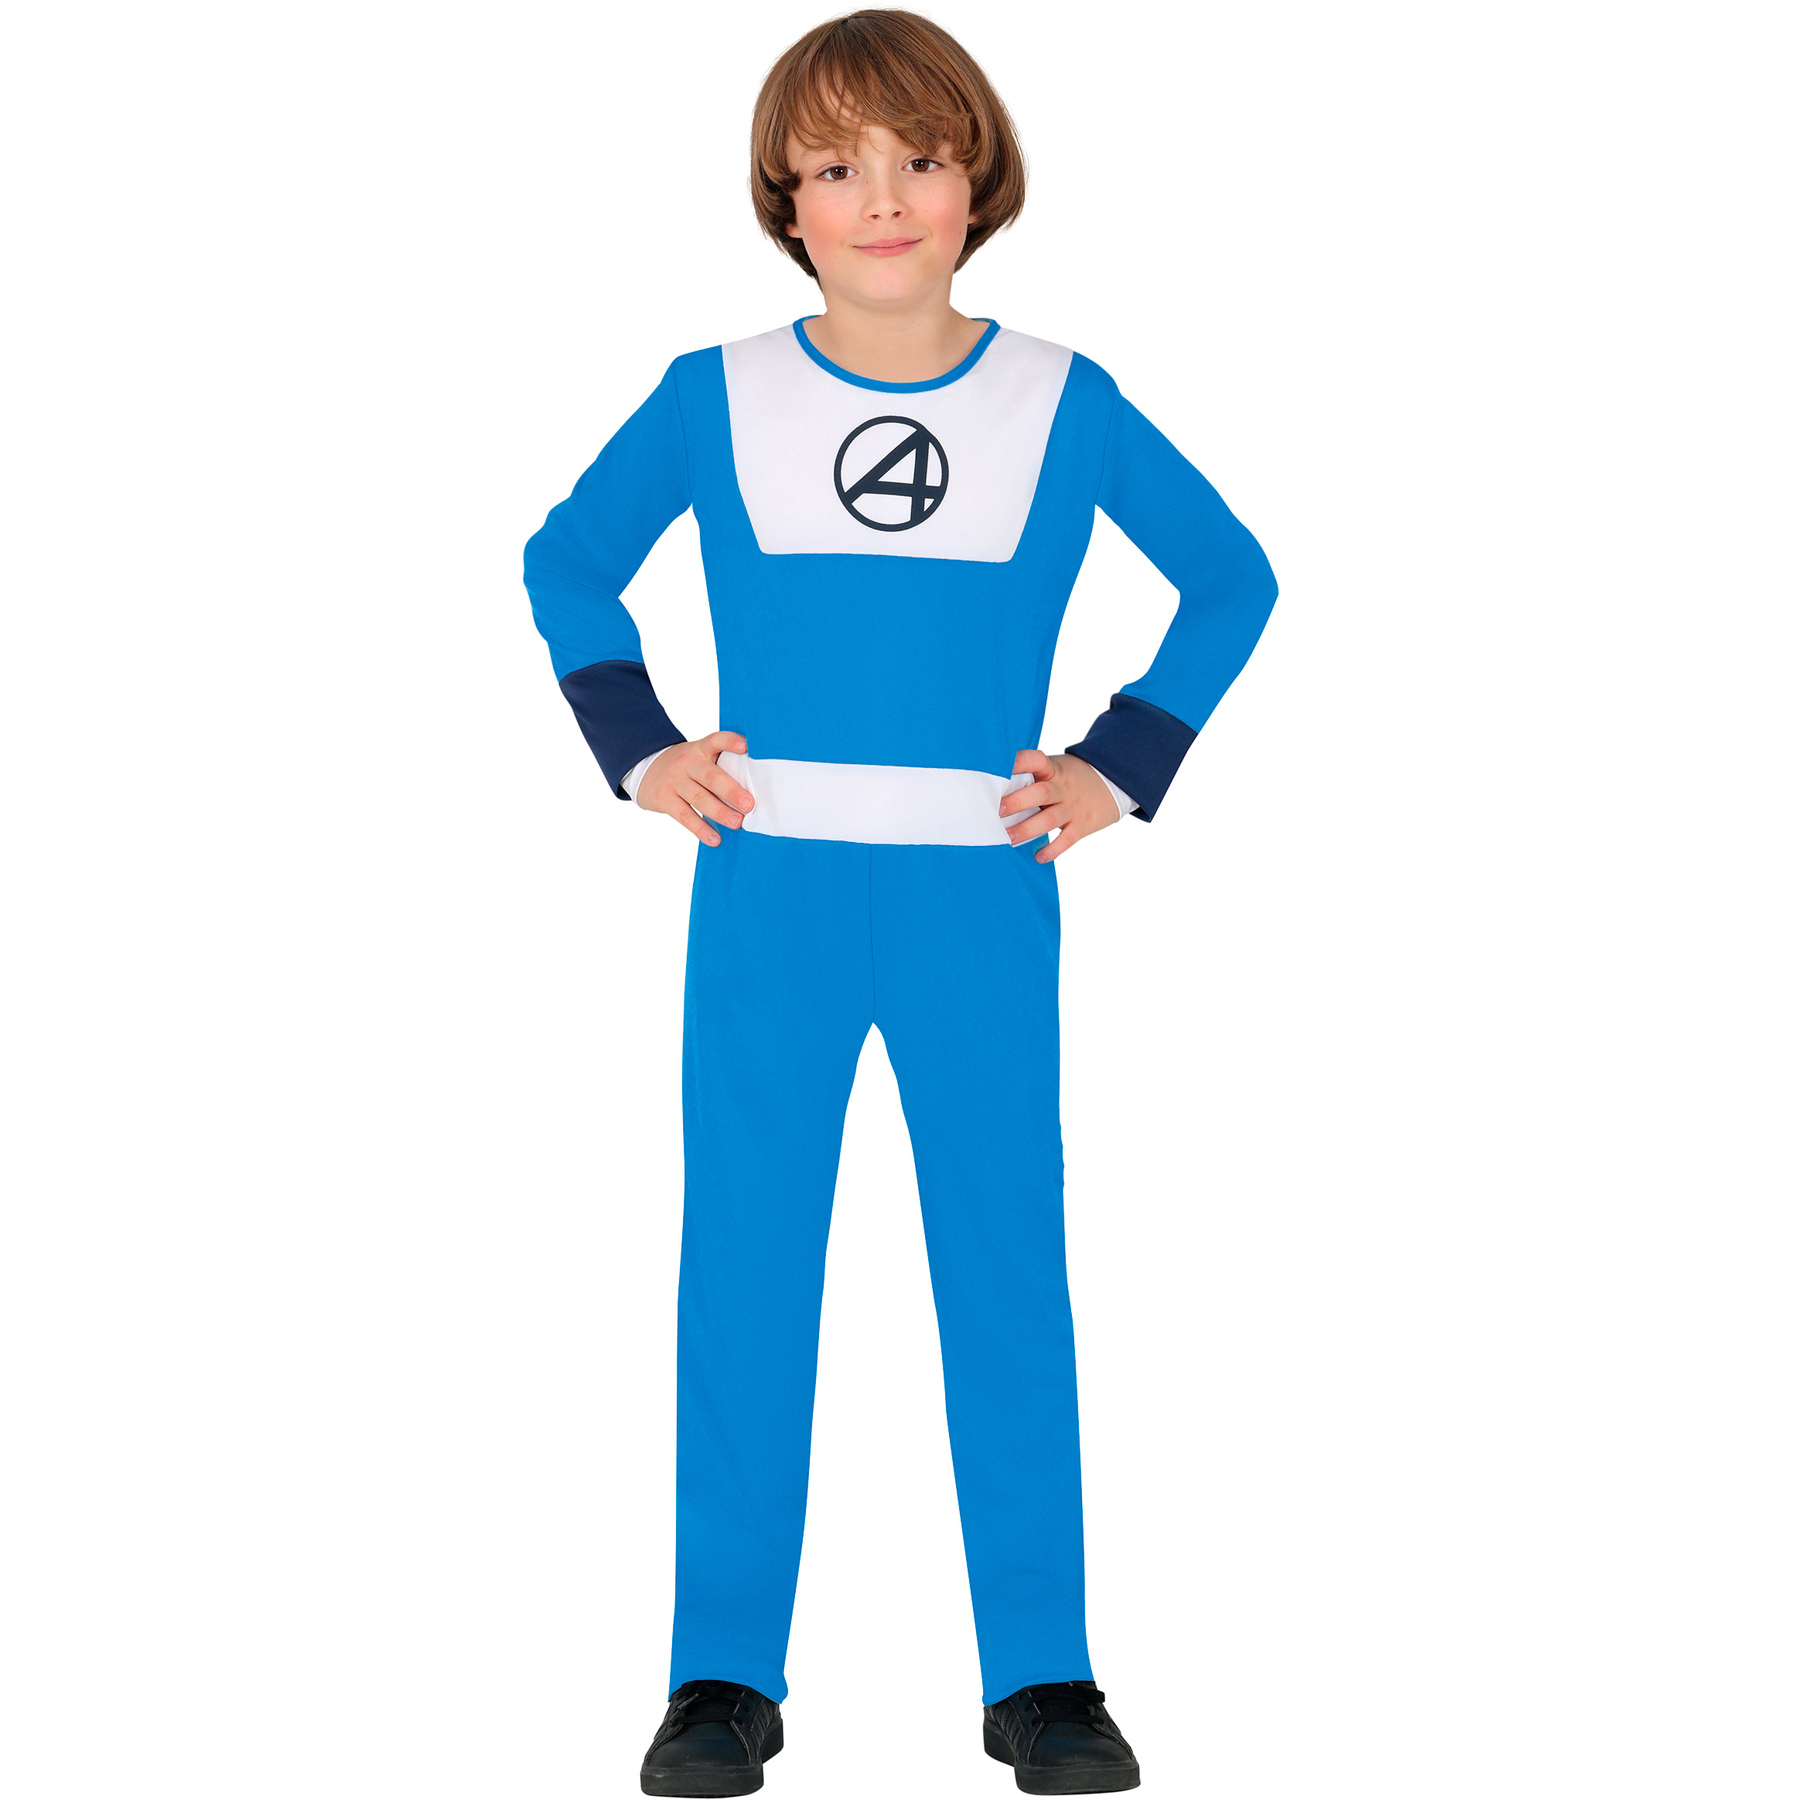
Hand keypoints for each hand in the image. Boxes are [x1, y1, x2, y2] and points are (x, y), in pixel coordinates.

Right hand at [637, 730, 754, 846]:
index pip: (716, 740)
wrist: (645, 768)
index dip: (730, 741)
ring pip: (699, 798)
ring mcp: (674, 781)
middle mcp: (687, 763)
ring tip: (737, 823)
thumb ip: (719, 766)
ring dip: (720, 812)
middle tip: (749, 804)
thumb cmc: (684, 767)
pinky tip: (715, 839)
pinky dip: (701, 829)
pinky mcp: (665, 799)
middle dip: (731, 791)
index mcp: (699, 749)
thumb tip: (753, 789)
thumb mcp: (698, 756)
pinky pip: (685, 816)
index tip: (746, 746)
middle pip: (710, 776)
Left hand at [998, 749, 1120, 861]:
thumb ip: (1032, 774)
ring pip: (1049, 819)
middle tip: (996, 811)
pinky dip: (1053, 850)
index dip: (1019, 762)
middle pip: (1040, 793)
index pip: (1036, 760)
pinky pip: (1067, 839)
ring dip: (1026, 829)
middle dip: (1017, 802)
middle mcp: (1062, 787)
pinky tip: (1039, 857)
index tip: (999, 767)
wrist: (1113, 782)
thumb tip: (995, 784)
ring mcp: (1072, 807)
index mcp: (1053, 770)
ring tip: (1007, 839)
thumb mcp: (1055, 767)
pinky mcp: (1082, 825)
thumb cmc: (1071, 777)